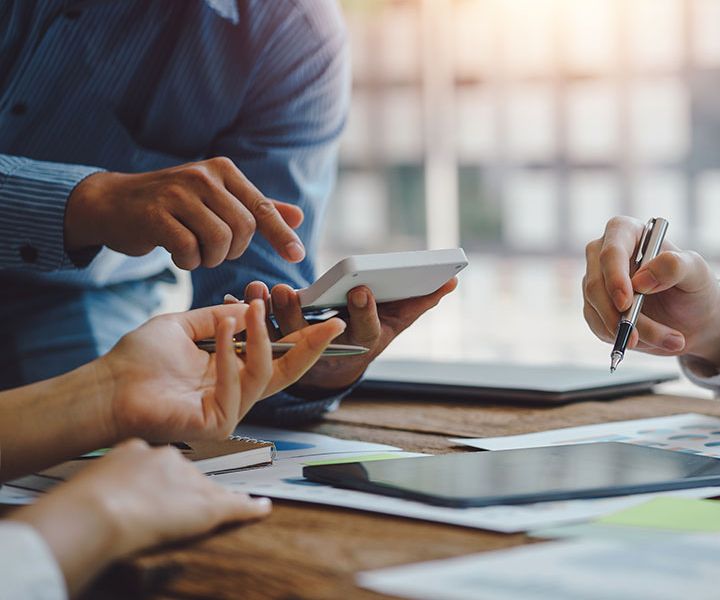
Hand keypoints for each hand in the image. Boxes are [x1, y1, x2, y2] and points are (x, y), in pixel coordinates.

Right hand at [10, 439, 270, 595]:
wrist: (100, 510)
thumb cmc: (87, 500)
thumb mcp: (94, 478)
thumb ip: (107, 477)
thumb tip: (100, 490)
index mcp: (140, 449)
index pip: (161, 461)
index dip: (159, 477)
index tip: (153, 487)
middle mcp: (171, 460)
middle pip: (187, 474)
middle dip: (183, 489)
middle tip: (168, 508)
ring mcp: (191, 481)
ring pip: (209, 489)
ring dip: (208, 500)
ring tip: (198, 516)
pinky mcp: (208, 506)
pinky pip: (237, 506)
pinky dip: (251, 508)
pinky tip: (262, 508)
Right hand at [65, 156, 305, 269]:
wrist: (111, 203)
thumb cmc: (171, 204)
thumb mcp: (215, 199)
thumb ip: (255, 207)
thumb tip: (298, 216)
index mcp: (223, 170)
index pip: (261, 208)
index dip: (281, 235)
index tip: (297, 256)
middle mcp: (202, 176)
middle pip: (243, 230)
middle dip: (233, 251)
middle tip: (214, 250)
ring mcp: (176, 192)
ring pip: (219, 241)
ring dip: (210, 258)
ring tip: (195, 251)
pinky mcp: (154, 214)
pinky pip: (188, 250)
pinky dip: (187, 261)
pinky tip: (177, 254)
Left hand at [97, 301, 344, 441]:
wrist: (107, 387)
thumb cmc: (138, 360)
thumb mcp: (185, 327)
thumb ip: (219, 317)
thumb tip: (250, 306)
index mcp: (231, 371)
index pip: (276, 355)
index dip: (301, 337)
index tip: (321, 316)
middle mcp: (236, 392)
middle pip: (287, 372)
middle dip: (312, 347)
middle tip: (332, 323)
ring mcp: (230, 410)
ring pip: (265, 374)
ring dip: (262, 337)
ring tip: (254, 307)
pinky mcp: (218, 423)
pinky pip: (238, 386)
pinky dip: (232, 355)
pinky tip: (225, 330)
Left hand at [232, 278, 457, 390]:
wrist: (333, 364)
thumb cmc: (367, 331)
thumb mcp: (396, 319)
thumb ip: (420, 300)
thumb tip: (451, 280)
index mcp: (361, 341)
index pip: (365, 330)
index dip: (364, 312)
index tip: (360, 289)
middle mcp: (329, 351)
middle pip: (312, 335)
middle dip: (298, 313)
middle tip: (287, 290)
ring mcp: (298, 353)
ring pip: (278, 337)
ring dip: (266, 313)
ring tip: (260, 288)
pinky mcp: (271, 350)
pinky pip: (255, 334)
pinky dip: (246, 314)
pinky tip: (238, 294)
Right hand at [582, 216, 719, 368]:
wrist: (694, 318)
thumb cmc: (695, 287)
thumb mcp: (697, 273)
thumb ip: (674, 266)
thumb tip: (642, 279)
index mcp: (627, 233)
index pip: (611, 251)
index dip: (615, 276)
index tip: (626, 303)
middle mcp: (604, 254)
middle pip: (596, 284)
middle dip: (618, 315)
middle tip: (639, 337)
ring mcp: (597, 282)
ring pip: (597, 310)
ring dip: (629, 331)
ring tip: (670, 340)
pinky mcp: (595, 308)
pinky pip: (599, 327)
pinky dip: (622, 339)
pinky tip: (649, 340)